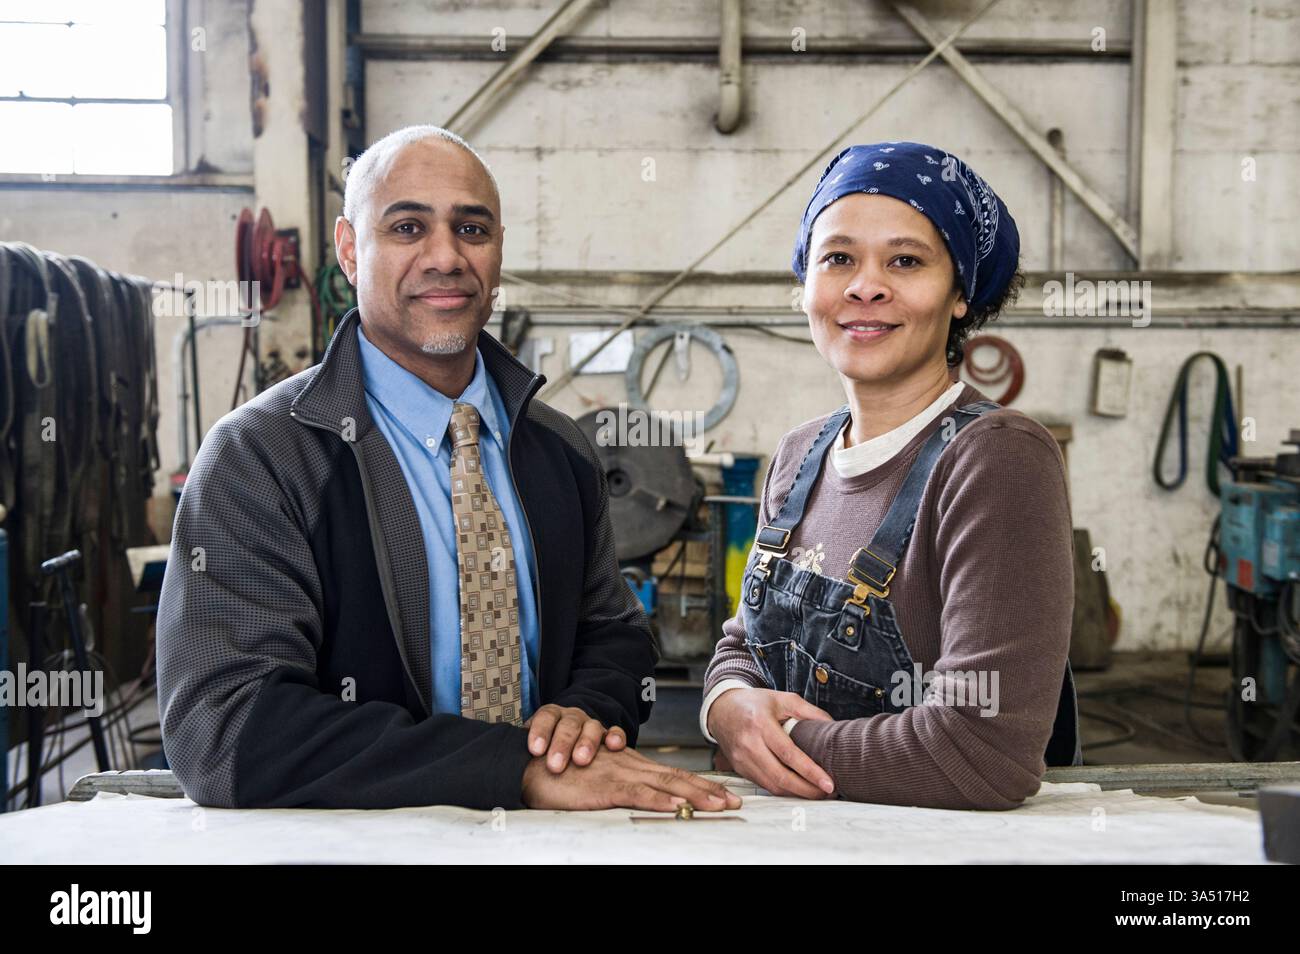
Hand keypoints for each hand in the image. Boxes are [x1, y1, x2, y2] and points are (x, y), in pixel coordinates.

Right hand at [521, 745, 743, 811]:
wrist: (532, 765)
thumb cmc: (563, 775)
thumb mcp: (599, 780)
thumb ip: (622, 787)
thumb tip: (648, 800)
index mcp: (631, 765)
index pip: (673, 775)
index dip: (701, 785)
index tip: (725, 796)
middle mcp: (631, 766)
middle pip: (677, 778)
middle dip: (708, 790)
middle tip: (735, 802)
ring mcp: (620, 775)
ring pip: (665, 785)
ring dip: (694, 795)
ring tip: (718, 805)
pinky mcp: (604, 787)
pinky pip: (637, 794)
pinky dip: (659, 799)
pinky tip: (676, 805)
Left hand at [523, 704, 626, 772]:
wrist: (569, 738)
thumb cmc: (547, 749)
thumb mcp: (535, 747)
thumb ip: (526, 755)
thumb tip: (507, 770)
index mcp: (550, 716)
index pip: (545, 717)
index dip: (540, 731)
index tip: (535, 750)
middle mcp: (571, 717)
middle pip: (568, 724)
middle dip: (562, 744)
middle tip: (555, 764)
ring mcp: (590, 725)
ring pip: (591, 727)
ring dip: (586, 743)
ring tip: (581, 760)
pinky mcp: (608, 735)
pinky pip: (615, 732)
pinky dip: (615, 737)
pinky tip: (613, 746)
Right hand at [707, 688, 835, 798]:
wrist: (721, 709)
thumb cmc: (753, 703)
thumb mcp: (782, 698)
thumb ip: (809, 711)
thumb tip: (832, 726)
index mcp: (760, 723)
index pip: (788, 754)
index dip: (810, 771)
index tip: (828, 783)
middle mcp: (748, 744)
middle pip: (780, 777)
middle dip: (808, 790)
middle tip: (828, 792)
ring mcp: (741, 760)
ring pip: (772, 786)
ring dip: (797, 793)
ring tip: (818, 792)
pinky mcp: (740, 769)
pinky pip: (764, 785)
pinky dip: (783, 790)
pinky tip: (798, 788)